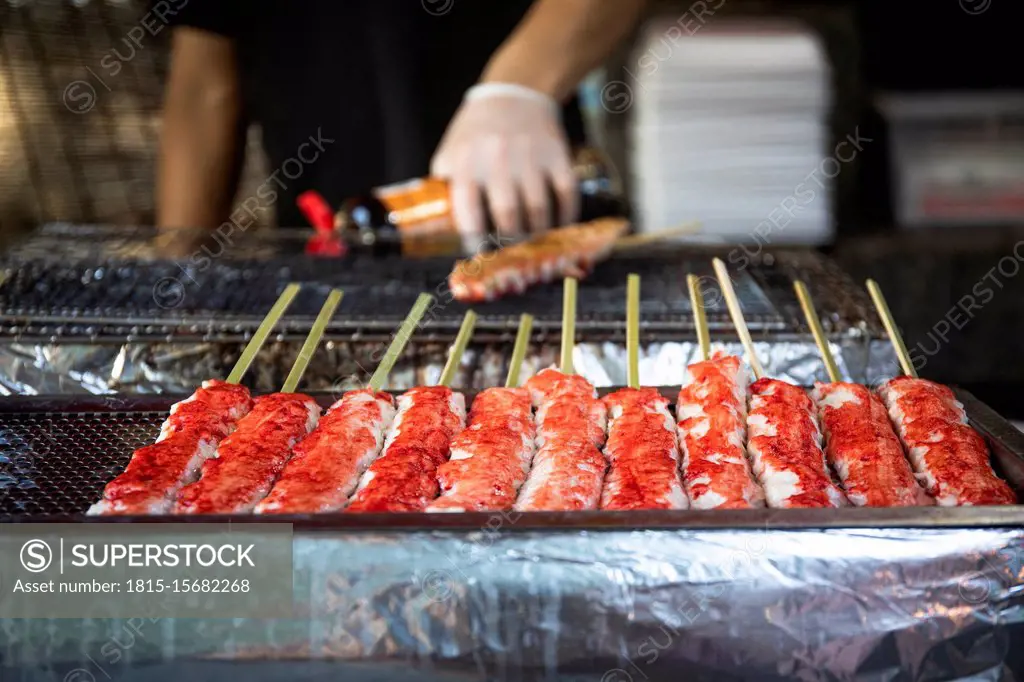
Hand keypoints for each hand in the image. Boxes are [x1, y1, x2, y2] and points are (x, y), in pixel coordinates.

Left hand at [431, 83, 578, 249]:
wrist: (514, 94)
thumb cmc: (476, 133)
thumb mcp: (450, 154)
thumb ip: (445, 189)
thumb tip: (442, 232)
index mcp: (466, 163)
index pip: (469, 213)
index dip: (475, 241)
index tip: (481, 256)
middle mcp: (498, 160)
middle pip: (508, 216)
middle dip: (511, 243)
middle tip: (513, 256)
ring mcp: (530, 157)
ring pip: (538, 210)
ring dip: (538, 235)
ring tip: (535, 245)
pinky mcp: (557, 154)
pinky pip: (566, 193)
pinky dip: (566, 216)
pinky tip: (560, 227)